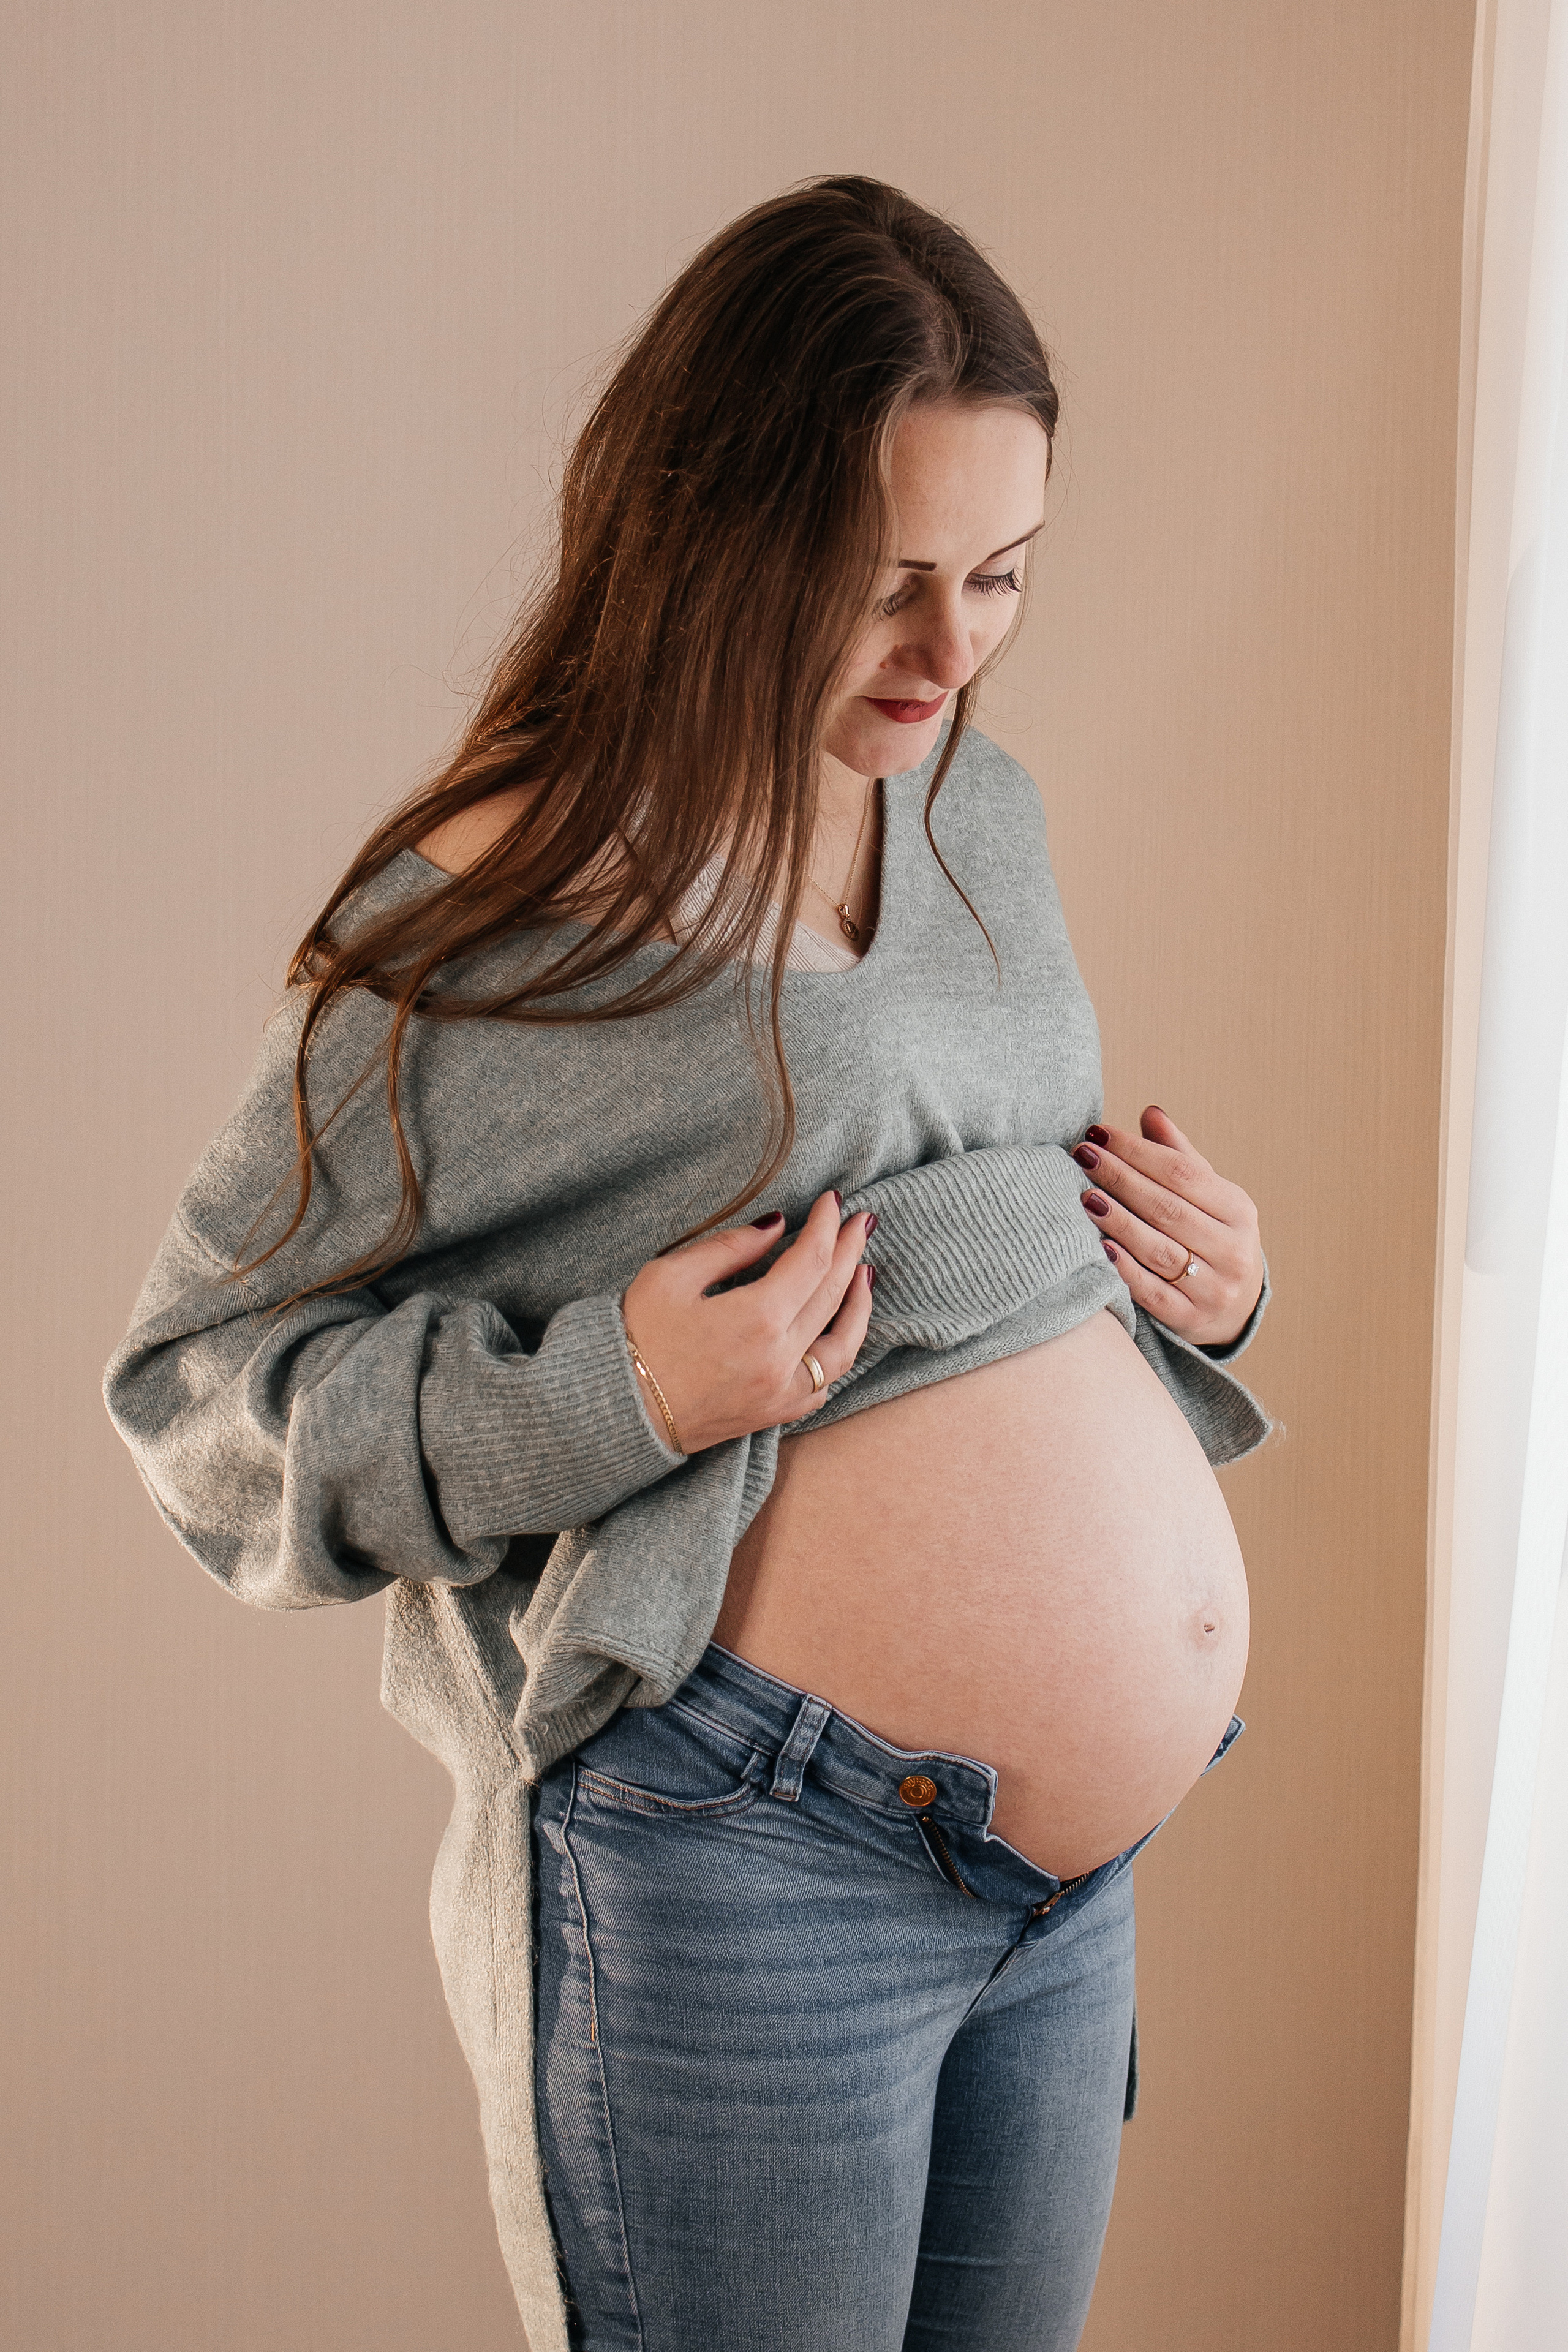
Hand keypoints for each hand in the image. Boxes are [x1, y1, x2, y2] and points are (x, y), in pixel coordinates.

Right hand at [621, 1190, 875, 1453]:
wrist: (614, 1410)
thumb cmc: (634, 1338)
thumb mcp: (671, 1276)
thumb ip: (729, 1248)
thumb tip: (775, 1225)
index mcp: (757, 1319)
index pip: (811, 1260)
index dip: (826, 1225)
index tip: (833, 1200)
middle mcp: (780, 1359)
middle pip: (832, 1295)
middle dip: (849, 1252)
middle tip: (860, 1222)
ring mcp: (781, 1393)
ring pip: (842, 1346)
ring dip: (858, 1305)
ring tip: (863, 1273)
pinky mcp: (772, 1414)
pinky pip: (823, 1385)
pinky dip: (838, 1354)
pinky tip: (839, 1332)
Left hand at [1072, 1107, 1263, 1348]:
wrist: (1234, 1308)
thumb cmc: (1209, 1237)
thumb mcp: (1206, 1197)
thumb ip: (1178, 1157)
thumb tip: (1150, 1113)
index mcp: (1238, 1210)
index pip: (1183, 1174)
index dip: (1139, 1152)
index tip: (1099, 1134)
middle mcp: (1233, 1250)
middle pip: (1168, 1209)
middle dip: (1121, 1179)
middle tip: (1083, 1156)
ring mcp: (1214, 1289)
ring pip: (1159, 1250)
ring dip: (1118, 1221)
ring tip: (1084, 1196)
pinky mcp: (1191, 1319)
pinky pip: (1152, 1293)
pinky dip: (1125, 1269)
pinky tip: (1099, 1246)